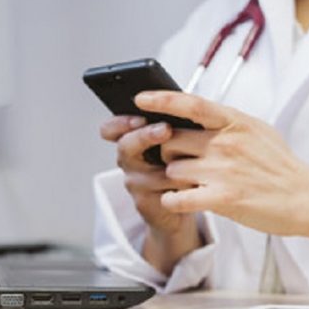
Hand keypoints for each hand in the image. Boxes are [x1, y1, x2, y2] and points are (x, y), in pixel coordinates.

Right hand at [100, 115, 203, 273]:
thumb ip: (173, 123)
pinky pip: (163, 194)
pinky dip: (182, 188)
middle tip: (165, 130)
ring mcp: (135, 183)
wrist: (188, 201)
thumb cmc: (183, 165)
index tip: (139, 117)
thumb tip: (181, 103)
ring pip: (150, 173)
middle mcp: (129, 161)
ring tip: (197, 160)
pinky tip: (196, 184)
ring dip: (175, 166)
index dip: (119, 122)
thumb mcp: (178, 139)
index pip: (111, 129)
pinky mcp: (145, 204)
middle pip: (125, 146)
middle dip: (144, 136)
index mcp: (133, 140)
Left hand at [135, 91, 308, 267]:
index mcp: (235, 122)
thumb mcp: (256, 130)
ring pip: (172, 171)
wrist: (305, 198)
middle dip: (166, 152)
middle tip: (177, 161)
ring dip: (174, 180)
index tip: (140, 98)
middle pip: (171, 142)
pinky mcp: (223, 198)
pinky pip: (177, 198)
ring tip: (190, 184)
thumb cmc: (278, 165)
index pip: (191, 104)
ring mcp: (223, 171)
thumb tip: (194, 111)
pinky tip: (182, 201)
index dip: (162, 99)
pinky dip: (173, 201)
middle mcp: (226, 144)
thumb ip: (226, 121)